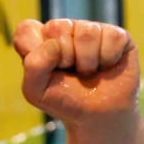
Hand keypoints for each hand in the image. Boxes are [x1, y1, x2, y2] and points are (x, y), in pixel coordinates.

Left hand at [13, 19, 138, 126]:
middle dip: (65, 58)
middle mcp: (64, 29)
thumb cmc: (64, 101)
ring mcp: (90, 29)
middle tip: (71, 74)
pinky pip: (111, 38)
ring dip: (88, 62)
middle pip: (57, 27)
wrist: (98, 116)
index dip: (34, 51)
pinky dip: (108, 59)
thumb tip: (56, 44)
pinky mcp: (116, 34)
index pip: (26, 29)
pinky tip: (107, 67)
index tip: (45, 72)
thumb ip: (33, 65)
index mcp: (39, 39)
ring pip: (86, 33)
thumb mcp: (36, 91)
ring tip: (89, 73)